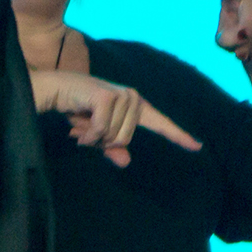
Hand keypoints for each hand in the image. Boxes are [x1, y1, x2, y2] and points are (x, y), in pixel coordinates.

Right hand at [30, 69, 199, 168]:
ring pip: (112, 136)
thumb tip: (125, 163)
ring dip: (91, 138)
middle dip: (101, 142)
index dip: (178, 136)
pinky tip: (76, 126)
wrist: (55, 89)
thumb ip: (111, 147)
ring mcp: (122, 96)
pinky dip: (87, 134)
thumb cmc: (77, 110)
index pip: (161, 123)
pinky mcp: (108, 97)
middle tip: (85, 131)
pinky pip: (101, 129)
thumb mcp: (96, 134)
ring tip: (79, 126)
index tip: (197, 147)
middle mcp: (133, 98)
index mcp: (136, 106)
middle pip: (125, 139)